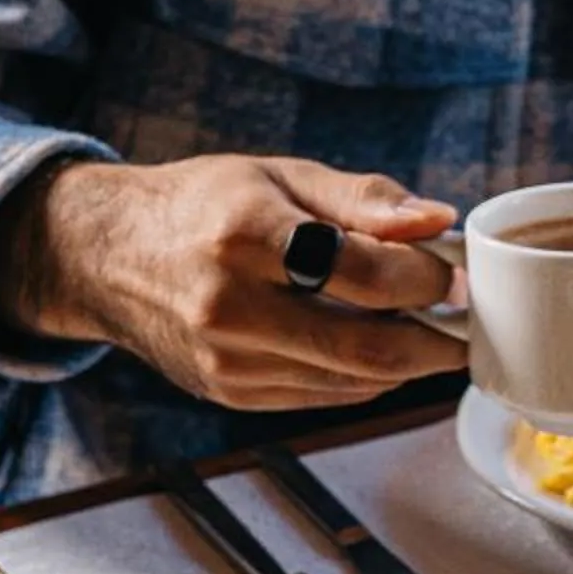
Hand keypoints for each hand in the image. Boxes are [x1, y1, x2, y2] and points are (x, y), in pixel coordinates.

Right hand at [0, 154, 465, 409]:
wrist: (106, 255)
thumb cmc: (204, 204)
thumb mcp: (281, 176)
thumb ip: (364, 199)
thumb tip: (440, 221)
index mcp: (245, 234)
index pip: (366, 273)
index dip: (428, 278)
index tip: (455, 272)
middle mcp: (230, 305)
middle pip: (367, 346)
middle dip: (436, 341)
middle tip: (466, 324)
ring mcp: (226, 360)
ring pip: (352, 381)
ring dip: (408, 363)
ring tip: (432, 331)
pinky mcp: (228, 394)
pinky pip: (324, 396)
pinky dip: (366, 377)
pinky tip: (380, 348)